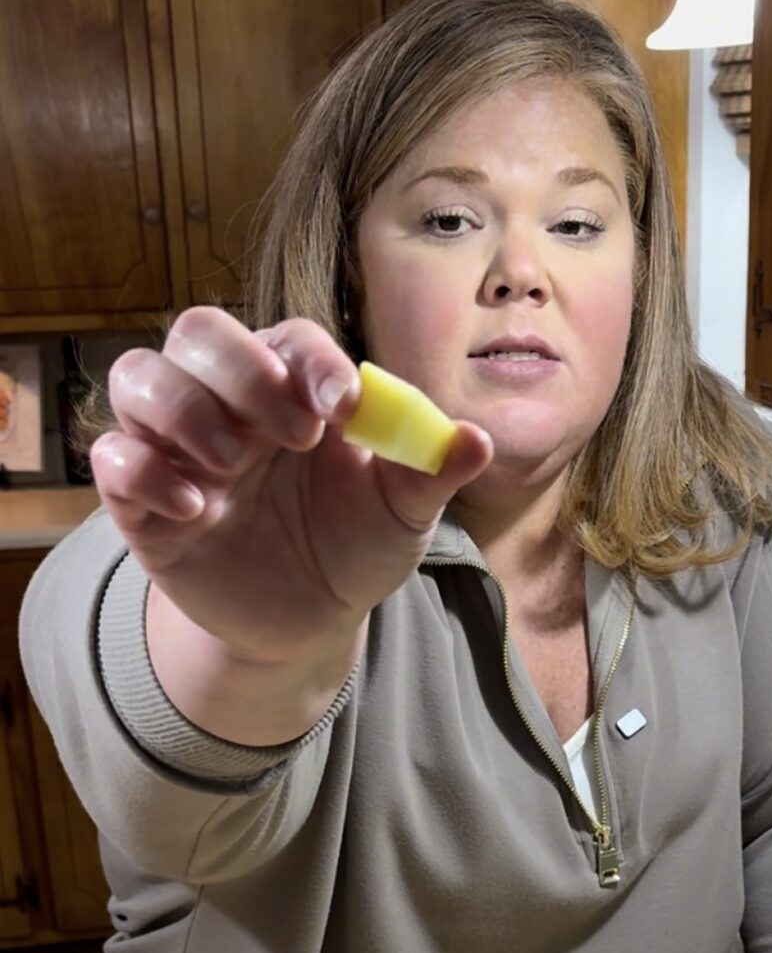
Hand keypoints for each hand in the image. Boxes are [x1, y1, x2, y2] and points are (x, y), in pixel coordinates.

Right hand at [90, 307, 492, 664]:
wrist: (309, 620)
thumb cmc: (354, 545)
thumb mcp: (402, 514)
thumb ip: (430, 472)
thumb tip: (477, 440)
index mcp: (292, 388)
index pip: (288, 339)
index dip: (311, 362)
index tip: (346, 408)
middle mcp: (227, 403)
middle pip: (198, 332)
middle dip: (241, 370)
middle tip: (292, 435)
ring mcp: (178, 449)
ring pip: (138, 378)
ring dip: (182, 409)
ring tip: (235, 465)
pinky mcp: (143, 505)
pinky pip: (113, 461)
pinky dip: (143, 472)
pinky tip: (196, 509)